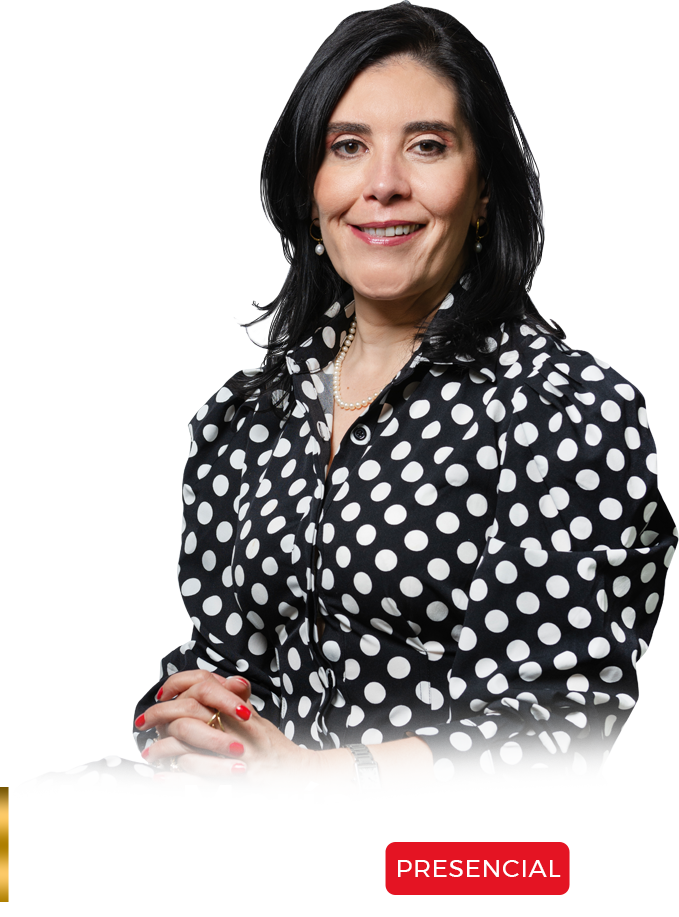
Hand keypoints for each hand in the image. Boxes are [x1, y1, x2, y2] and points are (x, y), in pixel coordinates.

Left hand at [138, 670, 323, 797]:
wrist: (302, 779)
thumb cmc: (277, 751)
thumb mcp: (258, 720)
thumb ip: (237, 702)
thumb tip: (223, 682)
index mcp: (240, 711)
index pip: (204, 685)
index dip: (178, 685)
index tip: (162, 693)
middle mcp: (237, 729)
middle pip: (189, 713)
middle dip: (160, 717)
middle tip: (144, 722)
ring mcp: (236, 757)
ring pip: (188, 747)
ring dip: (163, 750)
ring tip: (148, 754)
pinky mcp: (236, 782)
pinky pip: (198, 780)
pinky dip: (177, 779)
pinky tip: (161, 776)